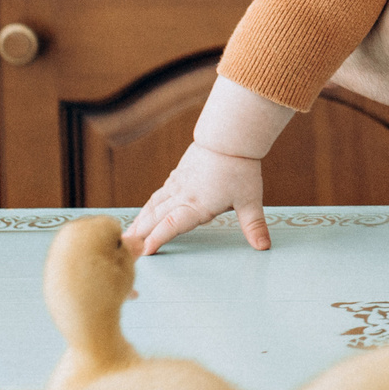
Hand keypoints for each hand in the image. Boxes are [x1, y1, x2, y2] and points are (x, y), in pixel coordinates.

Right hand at [121, 143, 267, 255]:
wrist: (229, 137)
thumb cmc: (240, 169)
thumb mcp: (250, 200)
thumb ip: (254, 225)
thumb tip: (264, 246)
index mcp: (197, 206)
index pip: (172, 226)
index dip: (157, 239)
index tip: (143, 251)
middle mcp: (182, 196)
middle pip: (155, 217)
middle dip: (139, 234)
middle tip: (124, 248)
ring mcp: (178, 184)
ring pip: (153, 205)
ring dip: (140, 220)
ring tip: (129, 234)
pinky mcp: (178, 175)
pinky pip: (159, 193)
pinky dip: (149, 205)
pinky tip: (147, 210)